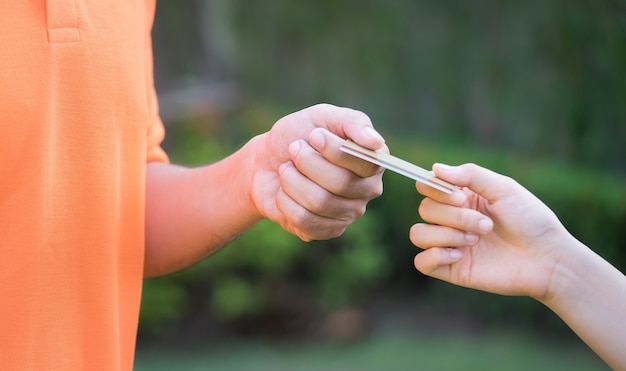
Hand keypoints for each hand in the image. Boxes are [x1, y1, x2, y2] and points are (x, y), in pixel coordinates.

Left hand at [250, 103, 386, 240]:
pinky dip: (286, 201)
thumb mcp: (323, 117)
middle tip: (294, 148)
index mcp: (373, 162)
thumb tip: (376, 142)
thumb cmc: (300, 135)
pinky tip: (284, 191)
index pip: (367, 164)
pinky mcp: (325, 231)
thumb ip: (353, 123)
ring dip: (293, 180)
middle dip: (309, 163)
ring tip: (285, 169)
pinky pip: (304, 221)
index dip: (336, 151)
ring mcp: (348, 213)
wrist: (267, 161)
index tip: (314, 135)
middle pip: (341, 183)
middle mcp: (366, 191)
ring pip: (320, 202)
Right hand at [410, 163, 573, 299]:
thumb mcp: (504, 188)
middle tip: (486, 225)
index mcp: (462, 197)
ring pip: (418, 234)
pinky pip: (422, 262)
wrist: (548, 259)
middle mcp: (452, 219)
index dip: (435, 190)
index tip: (462, 197)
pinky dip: (435, 256)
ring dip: (446, 235)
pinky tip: (460, 256)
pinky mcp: (451, 268)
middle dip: (454, 216)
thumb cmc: (531, 220)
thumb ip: (470, 175)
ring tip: (476, 240)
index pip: (427, 187)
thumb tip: (435, 168)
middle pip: (424, 209)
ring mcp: (449, 244)